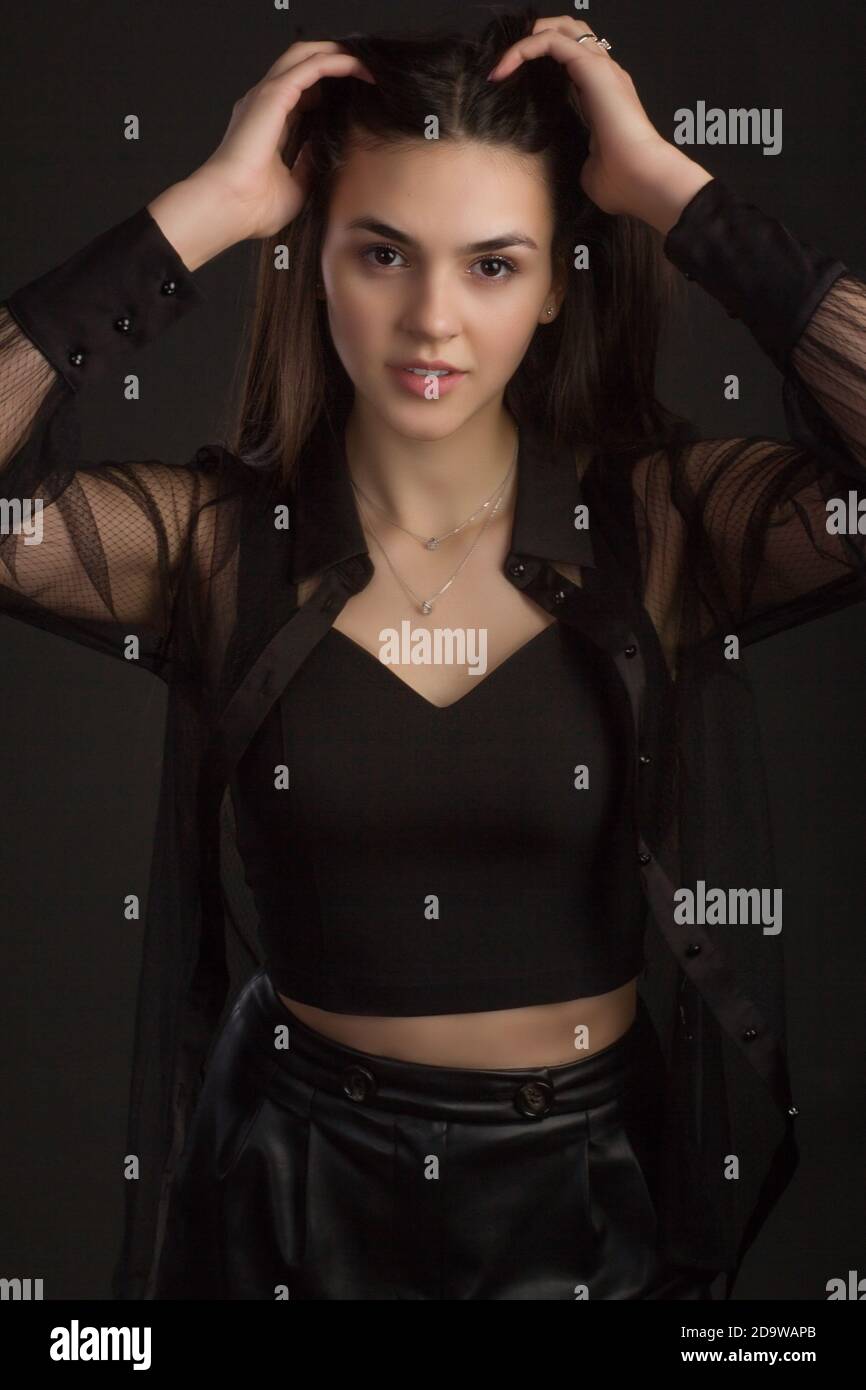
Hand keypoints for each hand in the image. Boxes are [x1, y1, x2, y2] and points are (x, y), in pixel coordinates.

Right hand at [194, 40, 374, 241]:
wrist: (230, 207)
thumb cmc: (253, 207)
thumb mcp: (296, 186)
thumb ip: (309, 164)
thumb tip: (323, 150)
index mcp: (268, 122)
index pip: (302, 91)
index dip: (329, 88)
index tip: (357, 96)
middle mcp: (265, 103)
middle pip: (302, 64)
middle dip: (334, 60)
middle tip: (365, 70)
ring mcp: (267, 95)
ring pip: (305, 56)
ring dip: (338, 55)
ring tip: (366, 65)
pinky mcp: (274, 95)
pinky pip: (311, 66)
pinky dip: (336, 62)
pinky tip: (359, 68)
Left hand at [487, 15, 712, 232]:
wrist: (642, 179)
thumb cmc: (622, 182)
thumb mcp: (589, 169)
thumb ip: (579, 156)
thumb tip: (574, 164)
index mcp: (604, 95)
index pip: (573, 61)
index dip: (543, 64)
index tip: (510, 87)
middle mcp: (604, 74)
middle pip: (571, 32)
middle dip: (537, 37)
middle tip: (509, 64)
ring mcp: (600, 67)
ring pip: (563, 28)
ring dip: (530, 37)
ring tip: (504, 62)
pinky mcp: (592, 68)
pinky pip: (551, 41)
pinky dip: (524, 48)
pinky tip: (504, 68)